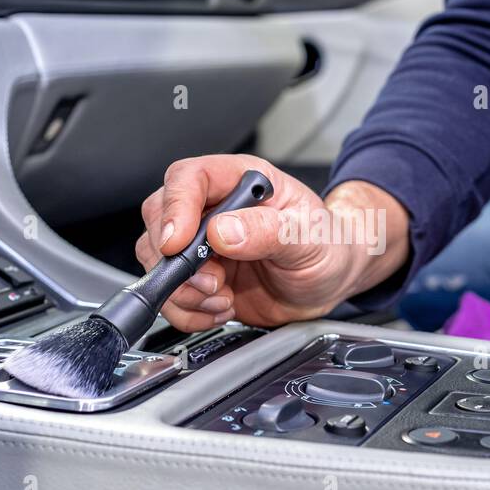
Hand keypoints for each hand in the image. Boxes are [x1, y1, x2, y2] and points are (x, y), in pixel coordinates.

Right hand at [134, 155, 409, 331]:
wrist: (333, 280)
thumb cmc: (327, 245)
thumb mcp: (309, 236)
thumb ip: (269, 231)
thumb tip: (223, 231)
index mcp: (239, 181)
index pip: (189, 178)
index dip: (175, 207)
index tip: (179, 243)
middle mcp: (213, 209)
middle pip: (160, 219)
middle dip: (177, 260)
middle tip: (213, 281)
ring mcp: (202, 245)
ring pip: (157, 260)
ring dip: (184, 290)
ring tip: (224, 297)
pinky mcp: (199, 278)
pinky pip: (171, 294)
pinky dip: (188, 310)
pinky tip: (221, 308)